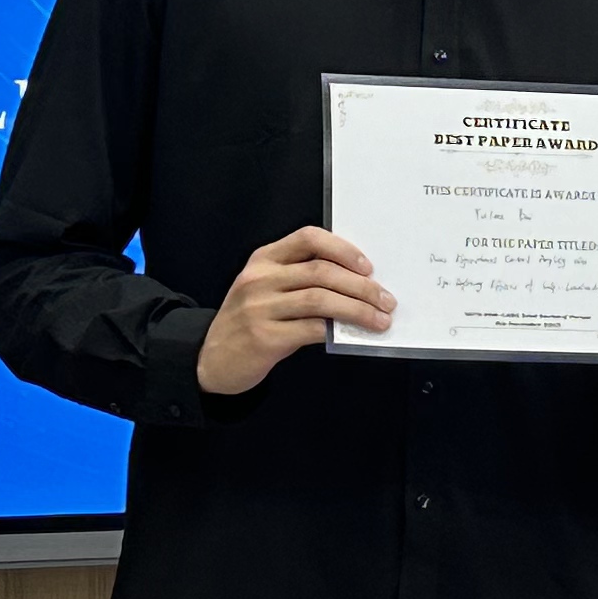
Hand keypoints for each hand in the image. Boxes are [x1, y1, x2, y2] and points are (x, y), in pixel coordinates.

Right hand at [197, 227, 391, 395]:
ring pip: (320, 300)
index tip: (368, 267)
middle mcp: (259, 278)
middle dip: (362, 286)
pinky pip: (311, 329)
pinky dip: (337, 330)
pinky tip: (353, 334)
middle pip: (321, 271)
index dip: (342, 249)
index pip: (308, 238)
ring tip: (380, 319)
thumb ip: (300, 280)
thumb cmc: (250, 321)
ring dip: (358, 310)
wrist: (211, 360)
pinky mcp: (264, 337)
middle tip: (386, 300)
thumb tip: (357, 284)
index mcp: (264, 259)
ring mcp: (259, 307)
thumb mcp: (266, 290)